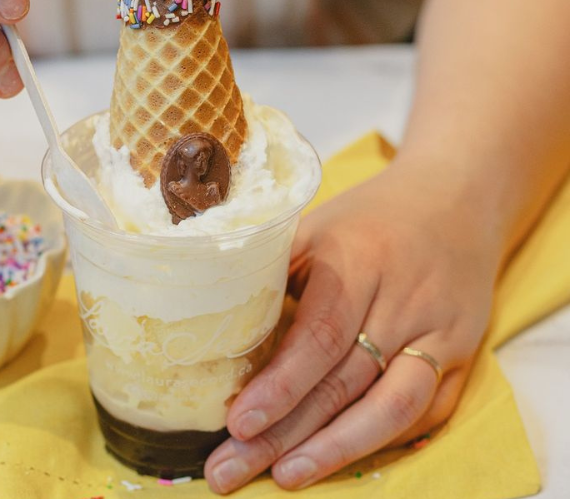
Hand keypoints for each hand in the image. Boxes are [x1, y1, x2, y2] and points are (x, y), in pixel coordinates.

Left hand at [205, 160, 501, 492]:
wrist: (455, 202)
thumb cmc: (367, 219)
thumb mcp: (314, 227)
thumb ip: (271, 270)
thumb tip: (209, 323)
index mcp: (359, 261)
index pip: (320, 334)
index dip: (280, 384)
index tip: (237, 423)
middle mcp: (405, 302)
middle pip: (345, 382)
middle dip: (285, 434)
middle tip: (229, 470)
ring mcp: (441, 334)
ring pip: (392, 408)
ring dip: (335, 450)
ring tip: (283, 477)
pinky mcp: (464, 359)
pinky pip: (426, 414)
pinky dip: (380, 442)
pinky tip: (337, 459)